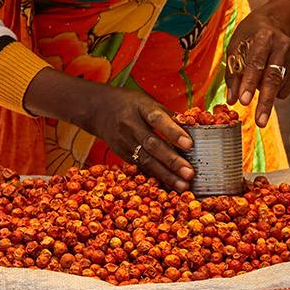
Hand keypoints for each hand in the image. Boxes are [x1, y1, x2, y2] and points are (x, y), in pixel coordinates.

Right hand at [24, 71, 193, 190]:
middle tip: (189, 174)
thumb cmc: (130, 104)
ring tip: (183, 186)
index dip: (173, 132)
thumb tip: (192, 130)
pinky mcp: (121, 154)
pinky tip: (169, 187)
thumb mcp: (147, 102)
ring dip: (166, 175)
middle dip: (172, 161)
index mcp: (140, 108)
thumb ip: (167, 116)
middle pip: (152, 145)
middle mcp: (130, 125)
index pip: (157, 119)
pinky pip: (140, 167)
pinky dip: (155, 178)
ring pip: (146, 160)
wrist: (98, 109)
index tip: (189, 145)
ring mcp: (124, 142)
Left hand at [225, 0, 289, 127]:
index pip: (256, 63)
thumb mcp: (235, 47)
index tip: (243, 101)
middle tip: (260, 122)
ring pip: (280, 84)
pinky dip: (274, 92)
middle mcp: (281, 45)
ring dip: (267, 97)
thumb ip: (233, 72)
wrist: (274, 22)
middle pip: (273, 77)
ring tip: (258, 104)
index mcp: (263, 37)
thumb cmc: (248, 37)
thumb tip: (231, 100)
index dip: (249, 83)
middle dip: (265, 102)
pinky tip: (266, 82)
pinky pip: (285, 87)